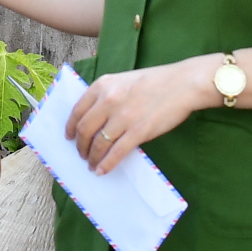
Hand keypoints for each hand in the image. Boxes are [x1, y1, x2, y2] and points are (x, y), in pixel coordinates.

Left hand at [67, 56, 213, 173]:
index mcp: (103, 85)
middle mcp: (109, 100)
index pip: (77, 111)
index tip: (68, 137)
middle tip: (82, 154)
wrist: (183, 84)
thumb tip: (95, 119)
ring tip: (92, 164)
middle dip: (80, 146)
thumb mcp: (124, 80)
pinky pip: (116, 153)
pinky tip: (103, 170)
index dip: (70, 128)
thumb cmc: (156, 81)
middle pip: (84, 130)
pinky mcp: (138, 131)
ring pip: (98, 144)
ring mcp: (123, 117)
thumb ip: (107, 95)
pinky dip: (106, 164)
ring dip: (92, 158)